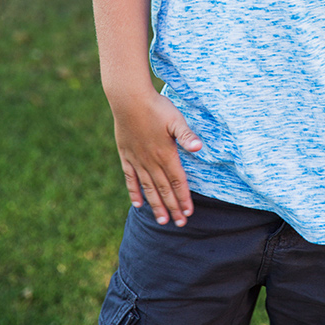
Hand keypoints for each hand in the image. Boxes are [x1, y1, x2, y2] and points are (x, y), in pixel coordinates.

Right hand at [109, 88, 202, 226]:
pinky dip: (135, 192)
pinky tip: (138, 204)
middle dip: (173, 207)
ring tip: (162, 221)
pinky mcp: (126, 156)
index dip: (183, 198)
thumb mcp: (176, 120)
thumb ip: (186, 136)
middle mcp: (151, 161)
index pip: (177, 181)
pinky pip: (130, 179)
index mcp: (166, 154)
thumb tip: (199, 148)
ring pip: (148, 188)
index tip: (189, 213)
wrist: (129, 100)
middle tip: (180, 224)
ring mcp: (137, 160)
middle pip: (164, 189)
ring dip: (156, 205)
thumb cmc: (157, 108)